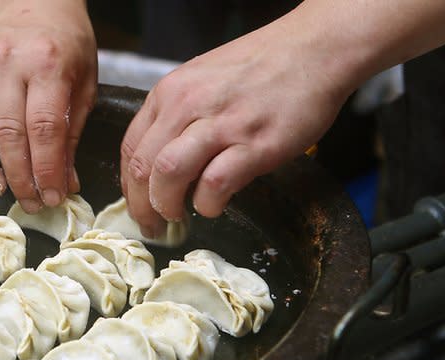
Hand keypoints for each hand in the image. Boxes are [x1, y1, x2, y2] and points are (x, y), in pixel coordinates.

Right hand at [0, 0, 96, 212]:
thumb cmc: (65, 43)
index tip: (54, 197)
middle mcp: (6, 62)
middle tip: (31, 203)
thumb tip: (65, 183)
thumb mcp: (83, 83)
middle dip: (19, 177)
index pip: (44, 129)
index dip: (48, 170)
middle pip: (7, 133)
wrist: (35, 1)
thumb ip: (71, 133)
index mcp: (46, 63)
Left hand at [120, 14, 352, 233]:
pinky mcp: (255, 144)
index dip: (129, 187)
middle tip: (153, 225)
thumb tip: (161, 163)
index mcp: (171, 92)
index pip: (131, 147)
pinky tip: (215, 204)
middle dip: (142, 206)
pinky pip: (215, 183)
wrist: (314, 48)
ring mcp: (222, 124)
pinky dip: (208, 203)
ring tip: (179, 216)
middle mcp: (188, 105)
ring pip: (168, 174)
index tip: (138, 205)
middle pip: (143, 166)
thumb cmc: (262, 66)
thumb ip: (179, 116)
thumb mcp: (203, 80)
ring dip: (167, 205)